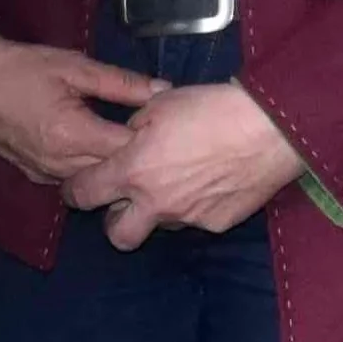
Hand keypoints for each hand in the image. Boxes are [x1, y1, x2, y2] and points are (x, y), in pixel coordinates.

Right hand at [0, 32, 165, 186]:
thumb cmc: (21, 67)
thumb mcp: (75, 66)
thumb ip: (121, 83)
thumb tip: (163, 91)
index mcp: (73, 134)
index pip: (128, 150)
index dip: (152, 140)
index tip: (167, 126)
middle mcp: (61, 163)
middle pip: (114, 172)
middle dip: (137, 158)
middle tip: (157, 139)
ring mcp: (46, 174)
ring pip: (95, 181)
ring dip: (113, 167)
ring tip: (132, 148)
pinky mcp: (35, 176)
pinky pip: (72, 180)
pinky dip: (89, 169)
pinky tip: (98, 152)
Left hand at [62, 76, 304, 247]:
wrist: (268, 129)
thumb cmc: (211, 108)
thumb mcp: (159, 105)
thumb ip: (133, 128)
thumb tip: (128, 139)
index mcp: (133, 171)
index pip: (84, 194)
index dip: (74, 191)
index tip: (79, 186)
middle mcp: (156, 203)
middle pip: (117, 236)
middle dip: (115, 222)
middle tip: (127, 199)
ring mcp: (188, 218)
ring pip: (161, 225)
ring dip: (161, 209)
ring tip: (182, 179)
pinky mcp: (217, 224)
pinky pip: (197, 220)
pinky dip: (197, 205)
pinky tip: (214, 180)